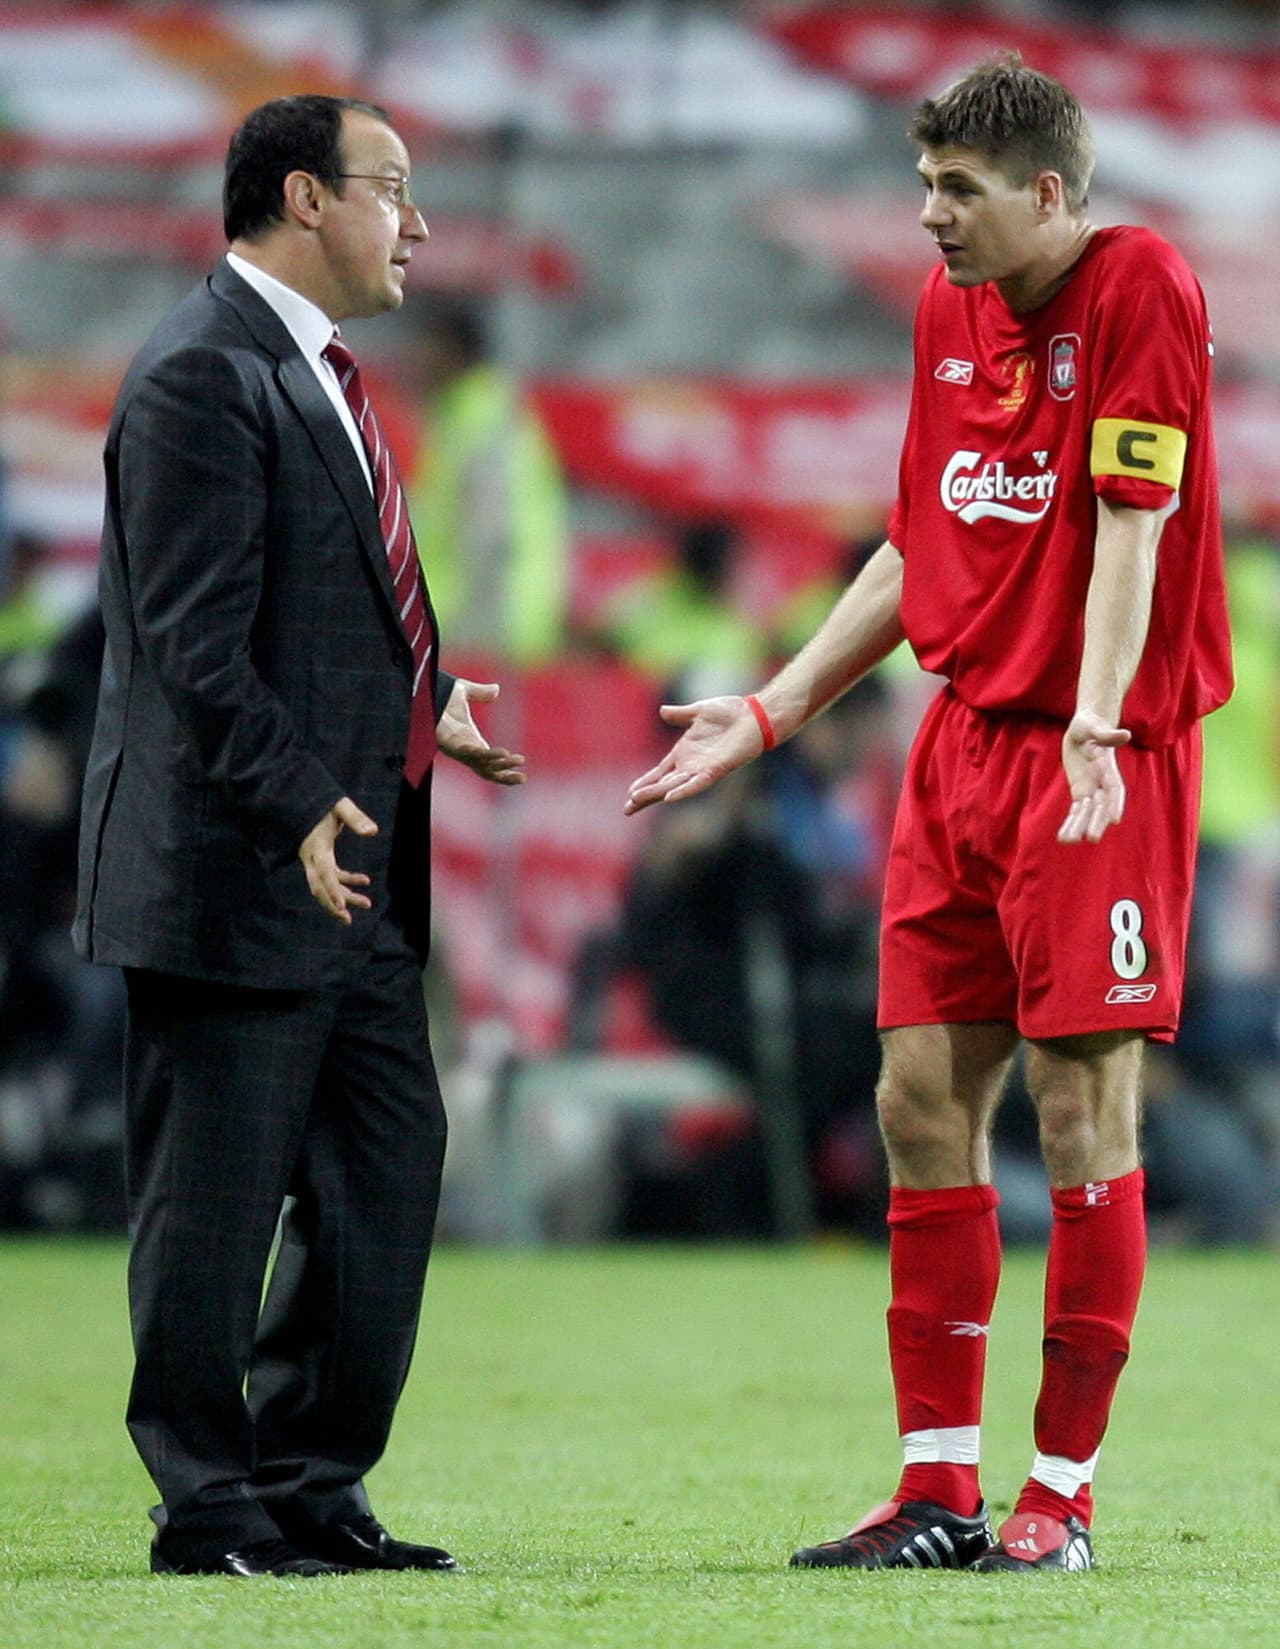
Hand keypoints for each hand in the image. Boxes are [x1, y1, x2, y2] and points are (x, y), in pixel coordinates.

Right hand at [299, 797, 377, 922]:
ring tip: (366, 904)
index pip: (323, 872)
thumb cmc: (323, 803)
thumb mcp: (340, 806)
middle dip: (332, 905)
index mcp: (316, 847)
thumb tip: (373, 832)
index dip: (332, 889)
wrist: (303, 800)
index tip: (341, 905)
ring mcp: (314, 860)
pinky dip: (346, 881)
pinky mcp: (320, 859)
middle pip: (319, 887)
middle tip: (348, 919)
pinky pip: (332, 876)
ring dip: (343, 897)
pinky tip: (365, 881)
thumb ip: (356, 818)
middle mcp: (312, 858)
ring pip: (326, 886)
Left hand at [437, 679, 525, 785]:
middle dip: (504, 776)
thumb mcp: (464, 692)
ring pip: (482, 765)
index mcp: (470, 740)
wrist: (423, 691)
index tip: (521, 763)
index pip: (489, 759)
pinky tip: (503, 754)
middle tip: (523, 779)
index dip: (504, 764)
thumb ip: (480, 693)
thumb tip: (496, 690)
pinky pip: (472, 754)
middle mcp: (465, 748)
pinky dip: (488, 755)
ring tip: (518, 760)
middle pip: (486, 770)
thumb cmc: (438, 694)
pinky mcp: (451, 745)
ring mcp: (457, 749)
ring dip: (501, 765)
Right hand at [624, 695, 766, 814]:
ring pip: (673, 786)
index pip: (659, 773)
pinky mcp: (715, 769)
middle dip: (644, 796)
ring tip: (637, 801)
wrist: (754, 715)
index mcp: (684, 753)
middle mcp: (691, 765)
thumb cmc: (731, 713)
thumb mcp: (698, 712)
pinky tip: (670, 798)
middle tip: (627, 809)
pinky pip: (697, 783)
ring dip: (656, 793)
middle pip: (662, 785)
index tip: (629, 795)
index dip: (644, 783)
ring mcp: (702, 769)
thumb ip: (680, 714)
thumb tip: (663, 711)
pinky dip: (683, 790)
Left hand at [1057, 711, 1130, 842]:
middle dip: (1097, 820)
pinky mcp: (1080, 789)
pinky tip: (1064, 836)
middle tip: (1093, 837)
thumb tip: (1126, 734)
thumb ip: (1108, 734)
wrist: (1085, 728)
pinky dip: (1071, 821)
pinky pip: (1077, 809)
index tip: (1114, 819)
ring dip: (1080, 826)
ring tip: (1069, 841)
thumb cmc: (1091, 725)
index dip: (1115, 803)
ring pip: (1088, 811)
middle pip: (1102, 805)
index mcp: (1108, 768)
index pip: (1115, 788)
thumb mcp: (1095, 727)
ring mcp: (1091, 787)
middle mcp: (1102, 782)